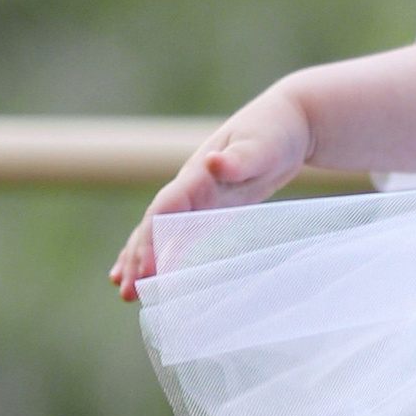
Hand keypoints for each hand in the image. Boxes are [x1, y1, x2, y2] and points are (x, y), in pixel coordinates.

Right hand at [110, 96, 311, 299]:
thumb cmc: (276, 133)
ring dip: (141, 259)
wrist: (289, 121)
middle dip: (140, 258)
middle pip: (154, 225)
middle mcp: (190, 186)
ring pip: (158, 231)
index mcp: (198, 174)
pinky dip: (160, 252)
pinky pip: (177, 232)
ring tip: (126, 292)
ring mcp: (197, 196)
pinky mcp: (210, 206)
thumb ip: (239, 159)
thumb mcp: (262, 146)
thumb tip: (213, 162)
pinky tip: (149, 275)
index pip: (165, 209)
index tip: (146, 270)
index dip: (152, 239)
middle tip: (129, 293)